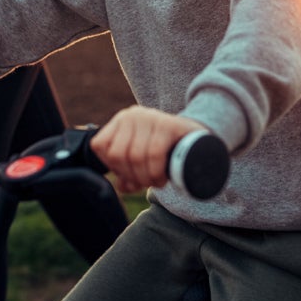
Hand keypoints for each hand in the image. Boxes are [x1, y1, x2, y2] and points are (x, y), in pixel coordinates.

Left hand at [90, 106, 204, 193]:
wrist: (200, 142)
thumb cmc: (166, 152)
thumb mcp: (142, 159)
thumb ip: (127, 172)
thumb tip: (122, 186)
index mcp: (121, 121)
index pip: (100, 146)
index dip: (113, 168)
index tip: (130, 175)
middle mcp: (132, 115)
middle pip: (117, 154)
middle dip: (132, 176)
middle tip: (147, 182)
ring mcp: (150, 117)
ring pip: (135, 156)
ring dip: (146, 178)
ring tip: (157, 181)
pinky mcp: (168, 124)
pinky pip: (154, 154)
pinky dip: (156, 173)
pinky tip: (163, 178)